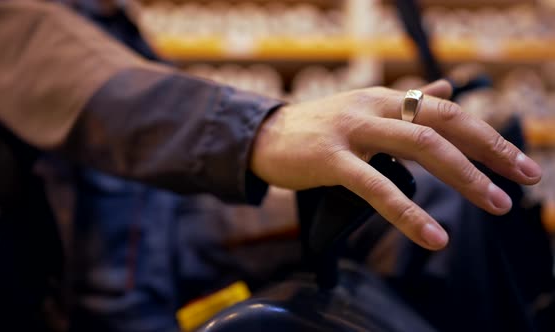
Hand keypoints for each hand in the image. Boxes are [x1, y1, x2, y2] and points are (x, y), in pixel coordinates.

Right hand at [250, 80, 541, 249]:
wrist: (265, 135)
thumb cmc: (317, 126)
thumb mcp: (365, 108)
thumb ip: (406, 102)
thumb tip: (444, 90)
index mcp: (386, 98)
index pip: (448, 111)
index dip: (487, 134)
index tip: (518, 162)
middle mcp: (376, 107)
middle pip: (445, 123)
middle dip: (491, 150)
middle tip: (526, 179)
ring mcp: (353, 131)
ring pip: (421, 146)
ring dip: (464, 176)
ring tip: (495, 203)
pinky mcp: (331, 159)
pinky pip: (376, 186)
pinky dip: (408, 212)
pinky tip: (432, 236)